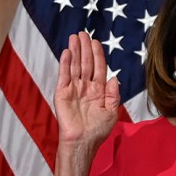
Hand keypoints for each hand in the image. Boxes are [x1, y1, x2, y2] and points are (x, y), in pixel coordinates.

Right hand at [54, 32, 118, 148]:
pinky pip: (64, 75)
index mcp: (98, 90)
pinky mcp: (62, 93)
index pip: (98, 68)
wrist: (83, 141)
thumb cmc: (98, 130)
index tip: (96, 42)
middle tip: (84, 33)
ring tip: (75, 37)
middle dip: (85, 48)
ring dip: (75, 51)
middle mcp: (85, 87)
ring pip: (75, 66)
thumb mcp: (112, 111)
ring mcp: (73, 89)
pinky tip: (66, 52)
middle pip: (86, 63)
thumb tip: (113, 77)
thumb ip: (113, 94)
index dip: (97, 55)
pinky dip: (65, 63)